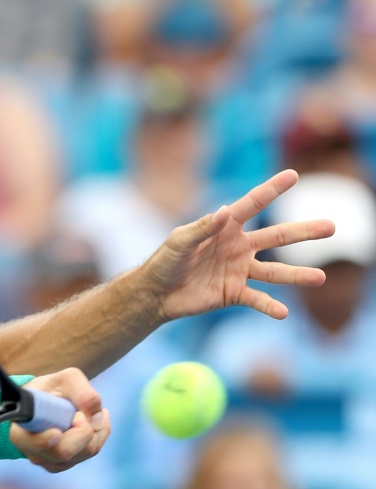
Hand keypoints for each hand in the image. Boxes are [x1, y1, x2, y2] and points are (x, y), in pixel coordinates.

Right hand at [8, 367, 109, 472]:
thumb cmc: (51, 389)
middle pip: (65, 452)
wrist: (44, 400)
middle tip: (79, 412)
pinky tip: (90, 421)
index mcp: (21, 433)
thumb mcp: (66, 379)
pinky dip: (98, 435)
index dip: (49, 438)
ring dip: (93, 430)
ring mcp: (50, 461)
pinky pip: (91, 452)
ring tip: (84, 412)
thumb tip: (97, 421)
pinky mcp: (66, 463)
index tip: (58, 427)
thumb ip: (83, 393)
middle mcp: (33, 452)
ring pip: (84, 453)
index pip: (36, 445)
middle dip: (82, 429)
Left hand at [143, 170, 333, 320]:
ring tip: (320, 278)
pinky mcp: (234, 293)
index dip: (272, 189)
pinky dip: (270, 307)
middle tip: (332, 226)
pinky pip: (257, 299)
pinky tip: (283, 313)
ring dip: (297, 275)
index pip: (252, 204)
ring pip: (275, 271)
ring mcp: (239, 270)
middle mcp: (238, 246)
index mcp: (225, 227)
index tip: (293, 175)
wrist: (155, 293)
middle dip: (304, 232)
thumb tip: (224, 212)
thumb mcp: (178, 242)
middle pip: (277, 236)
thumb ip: (201, 228)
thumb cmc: (164, 261)